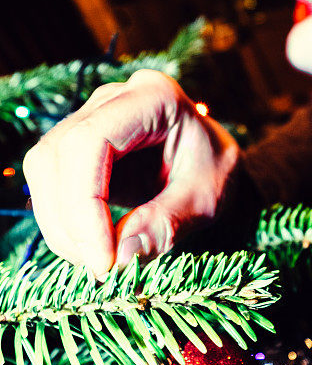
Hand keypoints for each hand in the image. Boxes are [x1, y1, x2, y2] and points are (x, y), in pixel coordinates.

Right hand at [23, 70, 239, 277]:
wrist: (214, 159)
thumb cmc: (215, 170)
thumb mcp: (207, 199)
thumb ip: (168, 222)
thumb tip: (122, 255)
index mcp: (152, 97)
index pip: (91, 140)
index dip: (84, 202)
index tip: (103, 258)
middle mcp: (113, 98)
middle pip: (57, 153)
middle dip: (70, 220)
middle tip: (102, 267)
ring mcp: (90, 116)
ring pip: (43, 168)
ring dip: (61, 224)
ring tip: (100, 260)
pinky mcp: (77, 143)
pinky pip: (49, 181)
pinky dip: (64, 221)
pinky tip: (93, 245)